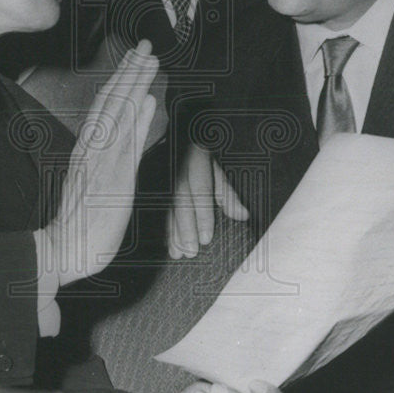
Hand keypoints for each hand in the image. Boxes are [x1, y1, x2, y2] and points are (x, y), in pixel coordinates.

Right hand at [36, 41, 157, 285]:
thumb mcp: (95, 182)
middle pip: (112, 102)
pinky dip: (136, 119)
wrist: (65, 251)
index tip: (134, 57)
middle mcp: (93, 151)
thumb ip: (111, 156)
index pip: (104, 106)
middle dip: (130, 72)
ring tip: (149, 60)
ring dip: (135, 85)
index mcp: (87, 149)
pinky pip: (126, 144)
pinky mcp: (113, 180)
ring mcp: (102, 163)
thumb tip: (130, 130)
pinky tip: (146, 99)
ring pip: (119, 115)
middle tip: (146, 46)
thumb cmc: (80, 223)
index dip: (121, 79)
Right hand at [167, 144, 248, 258]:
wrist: (175, 139)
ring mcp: (161, 172)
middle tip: (191, 252)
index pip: (201, 191)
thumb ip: (228, 194)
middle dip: (185, 228)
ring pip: (165, 205)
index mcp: (196, 160)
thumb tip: (243, 216)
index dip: (203, 216)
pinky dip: (162, 226)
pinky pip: (156, 207)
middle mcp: (177, 166)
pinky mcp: (150, 180)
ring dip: (171, 232)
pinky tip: (166, 242)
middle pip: (181, 201)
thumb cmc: (199, 158)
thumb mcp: (217, 171)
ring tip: (177, 253)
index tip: (206, 239)